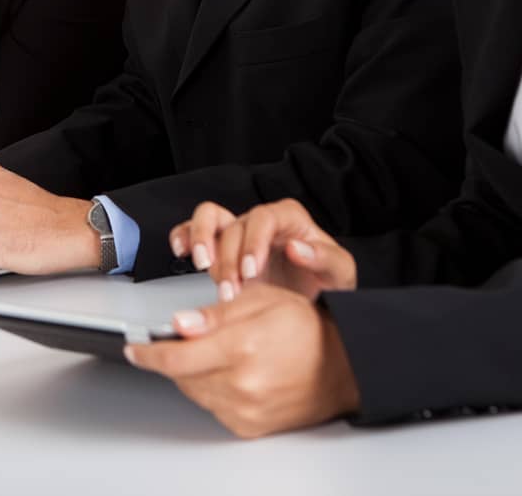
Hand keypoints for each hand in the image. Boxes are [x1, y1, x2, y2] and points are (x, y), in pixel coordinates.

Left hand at [124, 282, 360, 436]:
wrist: (342, 368)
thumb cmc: (305, 328)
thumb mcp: (261, 300)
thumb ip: (214, 314)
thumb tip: (178, 324)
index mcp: (242, 347)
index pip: (176, 357)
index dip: (148, 353)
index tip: (134, 347)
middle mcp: (242, 384)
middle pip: (181, 376)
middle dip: (174, 357)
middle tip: (182, 341)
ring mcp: (245, 410)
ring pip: (193, 391)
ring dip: (192, 372)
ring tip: (216, 352)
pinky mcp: (248, 427)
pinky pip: (212, 407)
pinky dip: (210, 389)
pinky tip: (228, 372)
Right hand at [170, 199, 355, 301]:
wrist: (312, 303)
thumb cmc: (327, 283)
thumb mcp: (340, 273)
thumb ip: (325, 258)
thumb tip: (297, 247)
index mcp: (289, 219)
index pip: (264, 217)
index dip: (254, 242)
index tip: (252, 270)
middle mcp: (260, 221)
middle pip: (234, 226)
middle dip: (228, 260)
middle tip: (232, 289)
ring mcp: (237, 232)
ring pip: (209, 218)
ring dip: (201, 243)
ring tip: (203, 268)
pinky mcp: (220, 247)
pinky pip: (193, 229)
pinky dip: (184, 235)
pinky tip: (181, 251)